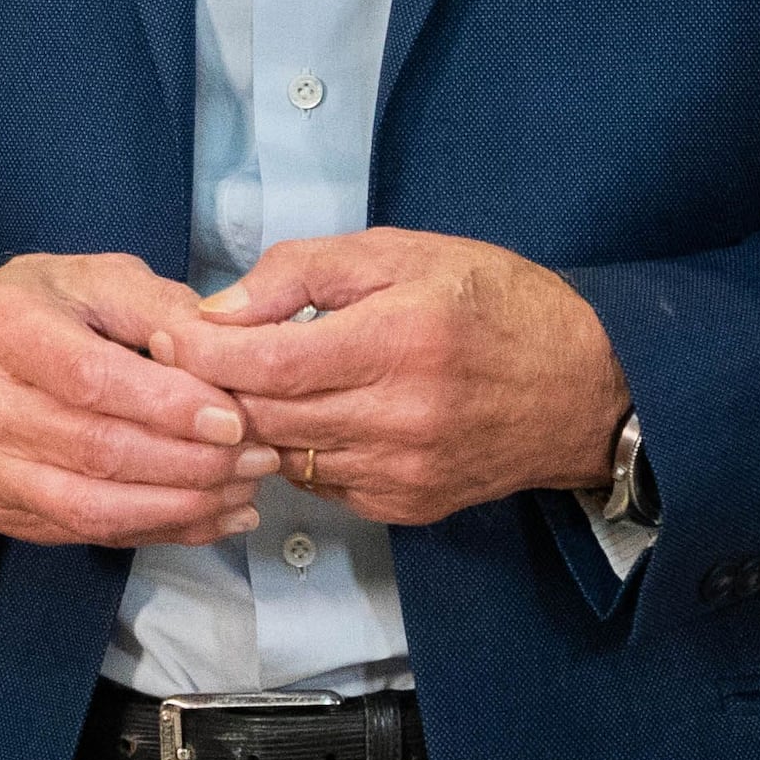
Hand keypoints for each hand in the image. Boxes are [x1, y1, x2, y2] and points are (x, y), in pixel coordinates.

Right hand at [0, 250, 270, 550]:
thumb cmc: (32, 310)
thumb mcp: (92, 279)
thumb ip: (159, 307)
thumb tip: (221, 349)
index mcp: (0, 327)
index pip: (92, 380)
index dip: (168, 406)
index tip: (233, 419)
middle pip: (98, 450)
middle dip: (191, 462)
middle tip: (258, 457)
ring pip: (92, 507)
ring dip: (181, 507)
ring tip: (243, 492)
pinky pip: (86, 534)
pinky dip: (157, 531)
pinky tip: (208, 516)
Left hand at [164, 228, 629, 525]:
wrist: (588, 387)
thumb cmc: (496, 303)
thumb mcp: (404, 253)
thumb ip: (304, 272)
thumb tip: (220, 308)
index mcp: (399, 341)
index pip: (268, 363)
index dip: (204, 352)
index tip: (171, 332)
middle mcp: (400, 417)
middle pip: (266, 414)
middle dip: (214, 386)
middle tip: (187, 358)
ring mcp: (403, 472)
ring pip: (284, 455)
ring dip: (252, 422)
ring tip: (243, 384)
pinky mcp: (407, 506)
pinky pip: (320, 483)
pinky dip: (299, 449)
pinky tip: (307, 416)